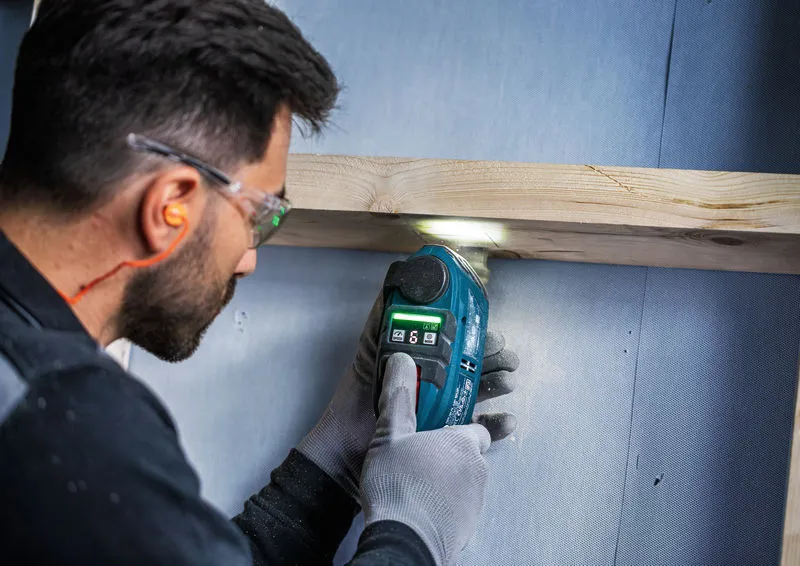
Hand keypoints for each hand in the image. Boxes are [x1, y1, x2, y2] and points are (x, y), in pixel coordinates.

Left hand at [298, 292, 520, 498]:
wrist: (344, 454)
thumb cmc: (353, 405)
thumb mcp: (368, 358)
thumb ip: (380, 325)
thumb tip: (394, 288)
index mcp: (420, 361)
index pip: (454, 342)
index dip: (473, 335)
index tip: (486, 330)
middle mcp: (434, 384)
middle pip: (472, 365)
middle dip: (493, 358)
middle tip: (505, 355)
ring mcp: (442, 412)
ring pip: (480, 394)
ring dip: (498, 384)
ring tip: (507, 381)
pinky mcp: (445, 441)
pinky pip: (477, 433)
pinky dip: (495, 426)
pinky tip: (506, 419)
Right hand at [360, 353, 490, 564]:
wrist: (404, 542)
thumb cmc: (398, 486)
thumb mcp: (389, 436)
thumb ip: (398, 398)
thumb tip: (402, 361)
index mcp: (462, 442)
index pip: (477, 427)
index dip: (459, 427)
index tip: (443, 429)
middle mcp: (477, 469)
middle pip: (470, 456)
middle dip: (451, 456)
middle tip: (423, 457)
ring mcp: (475, 501)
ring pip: (466, 482)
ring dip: (449, 480)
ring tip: (418, 482)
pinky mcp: (468, 526)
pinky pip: (460, 508)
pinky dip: (446, 505)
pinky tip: (422, 504)